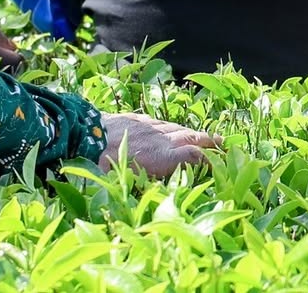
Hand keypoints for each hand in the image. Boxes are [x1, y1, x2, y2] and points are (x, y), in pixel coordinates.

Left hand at [98, 112, 218, 176]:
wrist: (84, 137)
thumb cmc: (105, 167)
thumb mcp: (134, 182)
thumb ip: (156, 182)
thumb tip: (173, 188)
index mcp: (164, 156)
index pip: (196, 156)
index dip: (211, 159)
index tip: (222, 162)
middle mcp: (162, 139)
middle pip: (192, 137)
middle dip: (209, 141)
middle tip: (222, 143)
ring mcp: (150, 126)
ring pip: (177, 128)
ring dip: (191, 132)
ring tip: (201, 136)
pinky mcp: (137, 119)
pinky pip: (159, 122)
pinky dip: (169, 127)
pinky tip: (168, 129)